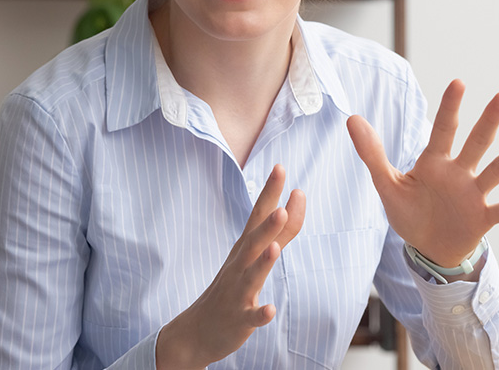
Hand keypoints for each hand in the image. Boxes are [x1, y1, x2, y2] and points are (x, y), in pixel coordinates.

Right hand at [156, 164, 305, 369]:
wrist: (199, 330)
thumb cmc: (233, 287)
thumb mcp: (255, 256)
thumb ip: (282, 229)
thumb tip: (298, 196)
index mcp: (245, 249)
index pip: (258, 215)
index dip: (269, 193)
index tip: (280, 167)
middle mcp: (239, 266)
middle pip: (253, 241)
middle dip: (267, 225)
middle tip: (281, 205)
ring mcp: (237, 292)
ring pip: (251, 275)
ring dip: (263, 262)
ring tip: (275, 247)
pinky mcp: (238, 319)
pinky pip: (251, 317)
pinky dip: (260, 314)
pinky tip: (270, 310)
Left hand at [348, 79, 498, 268]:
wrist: (426, 248)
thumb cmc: (409, 212)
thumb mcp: (387, 184)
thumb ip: (372, 153)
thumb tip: (352, 118)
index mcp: (434, 162)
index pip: (442, 130)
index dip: (449, 108)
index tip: (459, 82)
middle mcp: (459, 173)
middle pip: (476, 142)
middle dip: (489, 120)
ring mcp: (474, 195)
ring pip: (496, 171)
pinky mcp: (482, 218)